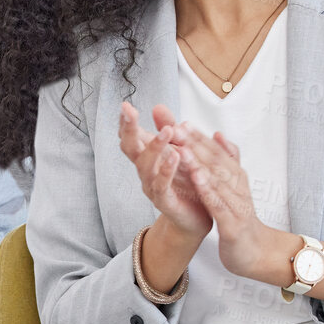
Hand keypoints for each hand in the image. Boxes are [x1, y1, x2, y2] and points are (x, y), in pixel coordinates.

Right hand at [118, 102, 212, 244]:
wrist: (197, 218)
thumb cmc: (187, 182)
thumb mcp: (180, 150)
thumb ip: (169, 129)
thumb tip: (158, 106)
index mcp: (149, 156)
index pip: (131, 136)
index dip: (126, 122)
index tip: (125, 106)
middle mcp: (145, 170)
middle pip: (130, 147)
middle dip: (128, 129)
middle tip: (129, 111)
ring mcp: (152, 185)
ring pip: (145, 165)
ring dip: (154, 147)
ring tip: (167, 131)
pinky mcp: (164, 201)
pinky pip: (161, 184)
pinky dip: (166, 170)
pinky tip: (174, 156)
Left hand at [183, 132, 281, 280]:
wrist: (255, 252)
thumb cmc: (239, 218)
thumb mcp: (234, 188)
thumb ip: (227, 161)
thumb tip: (218, 134)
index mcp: (237, 178)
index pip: (217, 154)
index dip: (200, 138)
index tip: (181, 123)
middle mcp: (239, 187)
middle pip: (217, 162)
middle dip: (197, 145)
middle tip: (178, 128)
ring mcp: (237, 205)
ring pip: (218, 180)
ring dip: (200, 163)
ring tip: (183, 149)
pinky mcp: (233, 225)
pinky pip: (220, 204)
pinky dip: (209, 190)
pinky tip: (196, 179)